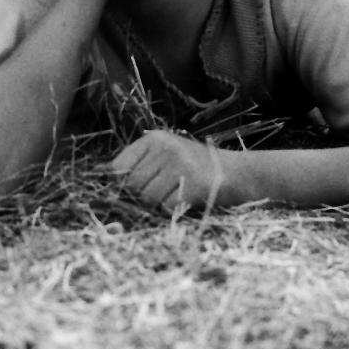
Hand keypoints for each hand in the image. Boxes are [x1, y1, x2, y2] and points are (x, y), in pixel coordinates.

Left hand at [110, 129, 228, 211]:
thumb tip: (108, 187)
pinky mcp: (194, 184)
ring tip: (177, 194)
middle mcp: (165, 148)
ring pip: (147, 198)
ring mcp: (180, 165)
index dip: (122, 184)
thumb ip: (141, 166)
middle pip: (131, 185)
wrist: (241, 173)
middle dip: (143, 196)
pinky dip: (174, 210)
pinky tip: (188, 199)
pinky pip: (166, 207)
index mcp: (154, 139)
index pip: (117, 167)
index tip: (136, 189)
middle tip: (165, 192)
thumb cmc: (198, 168)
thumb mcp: (167, 156)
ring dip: (158, 205)